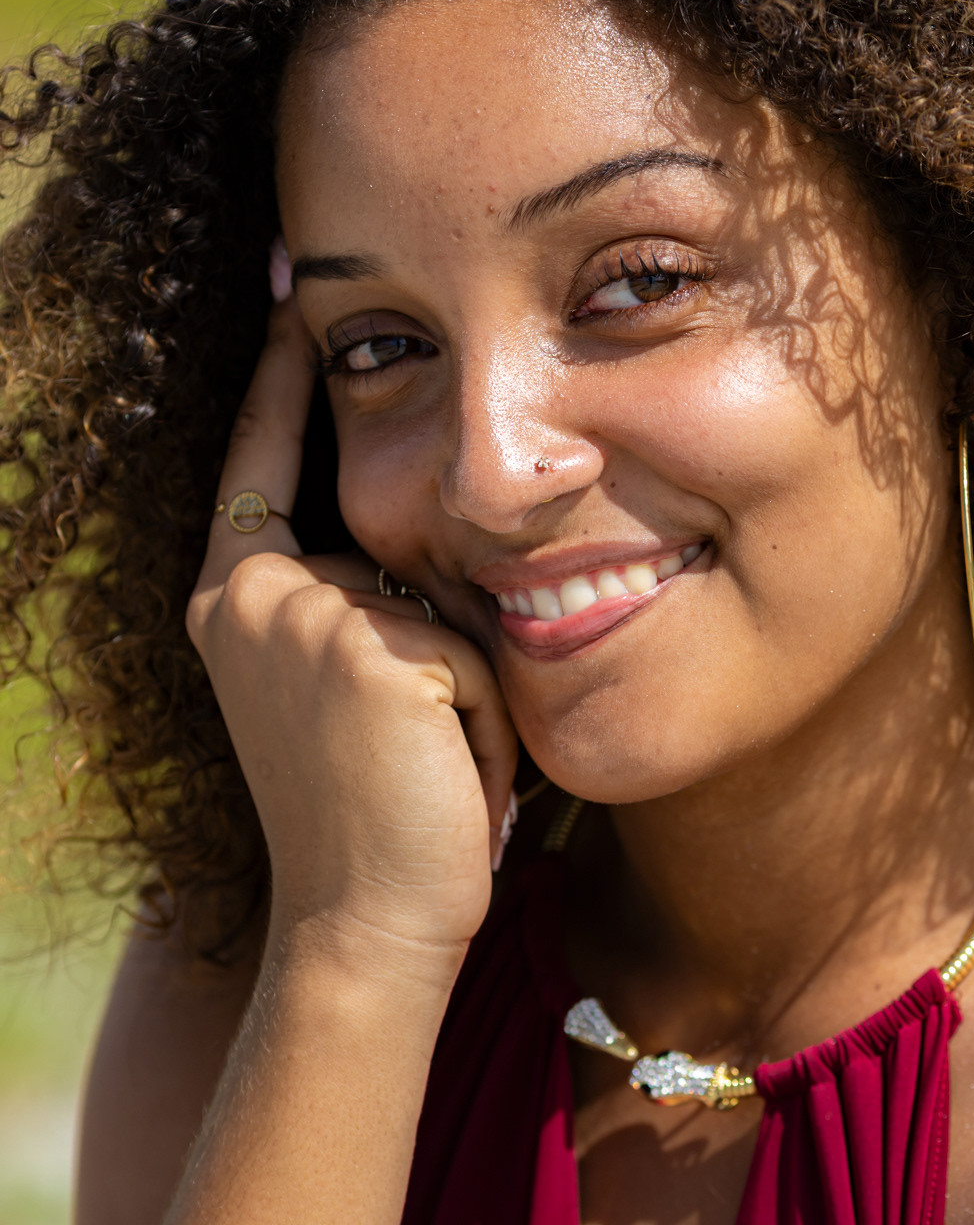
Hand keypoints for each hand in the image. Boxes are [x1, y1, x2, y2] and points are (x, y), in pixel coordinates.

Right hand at [187, 291, 516, 972]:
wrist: (369, 925)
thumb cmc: (378, 822)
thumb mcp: (347, 691)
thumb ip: (362, 606)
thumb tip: (442, 535)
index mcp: (233, 599)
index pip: (262, 464)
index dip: (280, 387)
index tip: (292, 299)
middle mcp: (254, 595)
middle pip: (395, 546)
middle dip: (438, 642)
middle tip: (410, 757)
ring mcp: (307, 615)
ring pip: (447, 605)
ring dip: (470, 689)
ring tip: (437, 772)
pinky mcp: (372, 648)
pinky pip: (477, 654)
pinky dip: (489, 720)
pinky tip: (453, 780)